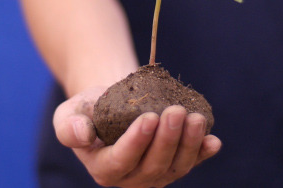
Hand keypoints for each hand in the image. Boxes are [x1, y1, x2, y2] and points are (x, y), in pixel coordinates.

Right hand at [53, 86, 220, 186]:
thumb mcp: (70, 113)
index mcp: (104, 169)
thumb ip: (69, 126)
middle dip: (168, 139)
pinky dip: (204, 152)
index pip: (121, 160)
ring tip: (195, 118)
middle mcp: (133, 178)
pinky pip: (194, 161)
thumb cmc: (91, 110)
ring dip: (189, 143)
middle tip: (176, 111)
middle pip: (154, 165)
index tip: (149, 117)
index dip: (137, 142)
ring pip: (177, 165)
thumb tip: (82, 135)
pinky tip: (213, 141)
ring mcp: (158, 173)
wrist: (115, 105)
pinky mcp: (177, 162)